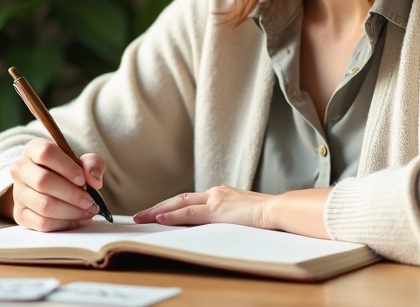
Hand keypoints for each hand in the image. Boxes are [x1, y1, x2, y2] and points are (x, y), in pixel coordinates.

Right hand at [9, 138, 104, 231]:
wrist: (50, 190)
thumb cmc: (67, 172)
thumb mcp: (82, 162)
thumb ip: (92, 164)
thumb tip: (94, 179)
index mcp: (33, 149)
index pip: (46, 153)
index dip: (67, 167)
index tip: (83, 180)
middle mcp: (21, 170)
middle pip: (43, 181)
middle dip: (72, 194)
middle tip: (91, 201)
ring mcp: (18, 193)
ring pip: (44, 205)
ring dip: (71, 211)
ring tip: (87, 211)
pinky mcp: (20, 214)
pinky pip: (42, 223)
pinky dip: (64, 223)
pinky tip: (77, 220)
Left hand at [133, 185, 274, 229]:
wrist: (279, 210)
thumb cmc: (268, 215)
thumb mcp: (244, 215)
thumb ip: (229, 217)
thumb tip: (221, 227)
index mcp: (222, 194)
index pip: (190, 199)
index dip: (172, 206)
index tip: (158, 212)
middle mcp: (216, 193)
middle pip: (179, 198)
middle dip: (159, 207)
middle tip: (140, 215)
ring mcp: (215, 200)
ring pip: (180, 204)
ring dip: (159, 211)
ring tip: (142, 217)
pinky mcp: (217, 210)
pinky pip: (189, 213)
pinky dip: (173, 216)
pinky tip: (160, 219)